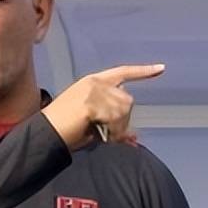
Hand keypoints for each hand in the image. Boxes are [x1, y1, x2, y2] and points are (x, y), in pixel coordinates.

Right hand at [42, 63, 164, 150]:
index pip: (123, 72)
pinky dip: (112, 131)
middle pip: (128, 101)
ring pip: (124, 110)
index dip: (143, 71)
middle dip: (122, 121)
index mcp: (94, 81)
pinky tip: (100, 134)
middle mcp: (95, 82)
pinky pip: (115, 118)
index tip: (161, 68)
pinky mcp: (91, 101)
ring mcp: (93, 90)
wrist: (47, 133)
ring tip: (99, 133)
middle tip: (107, 134)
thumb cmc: (67, 130)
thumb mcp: (94, 122)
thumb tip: (134, 138)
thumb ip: (113, 122)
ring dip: (117, 127)